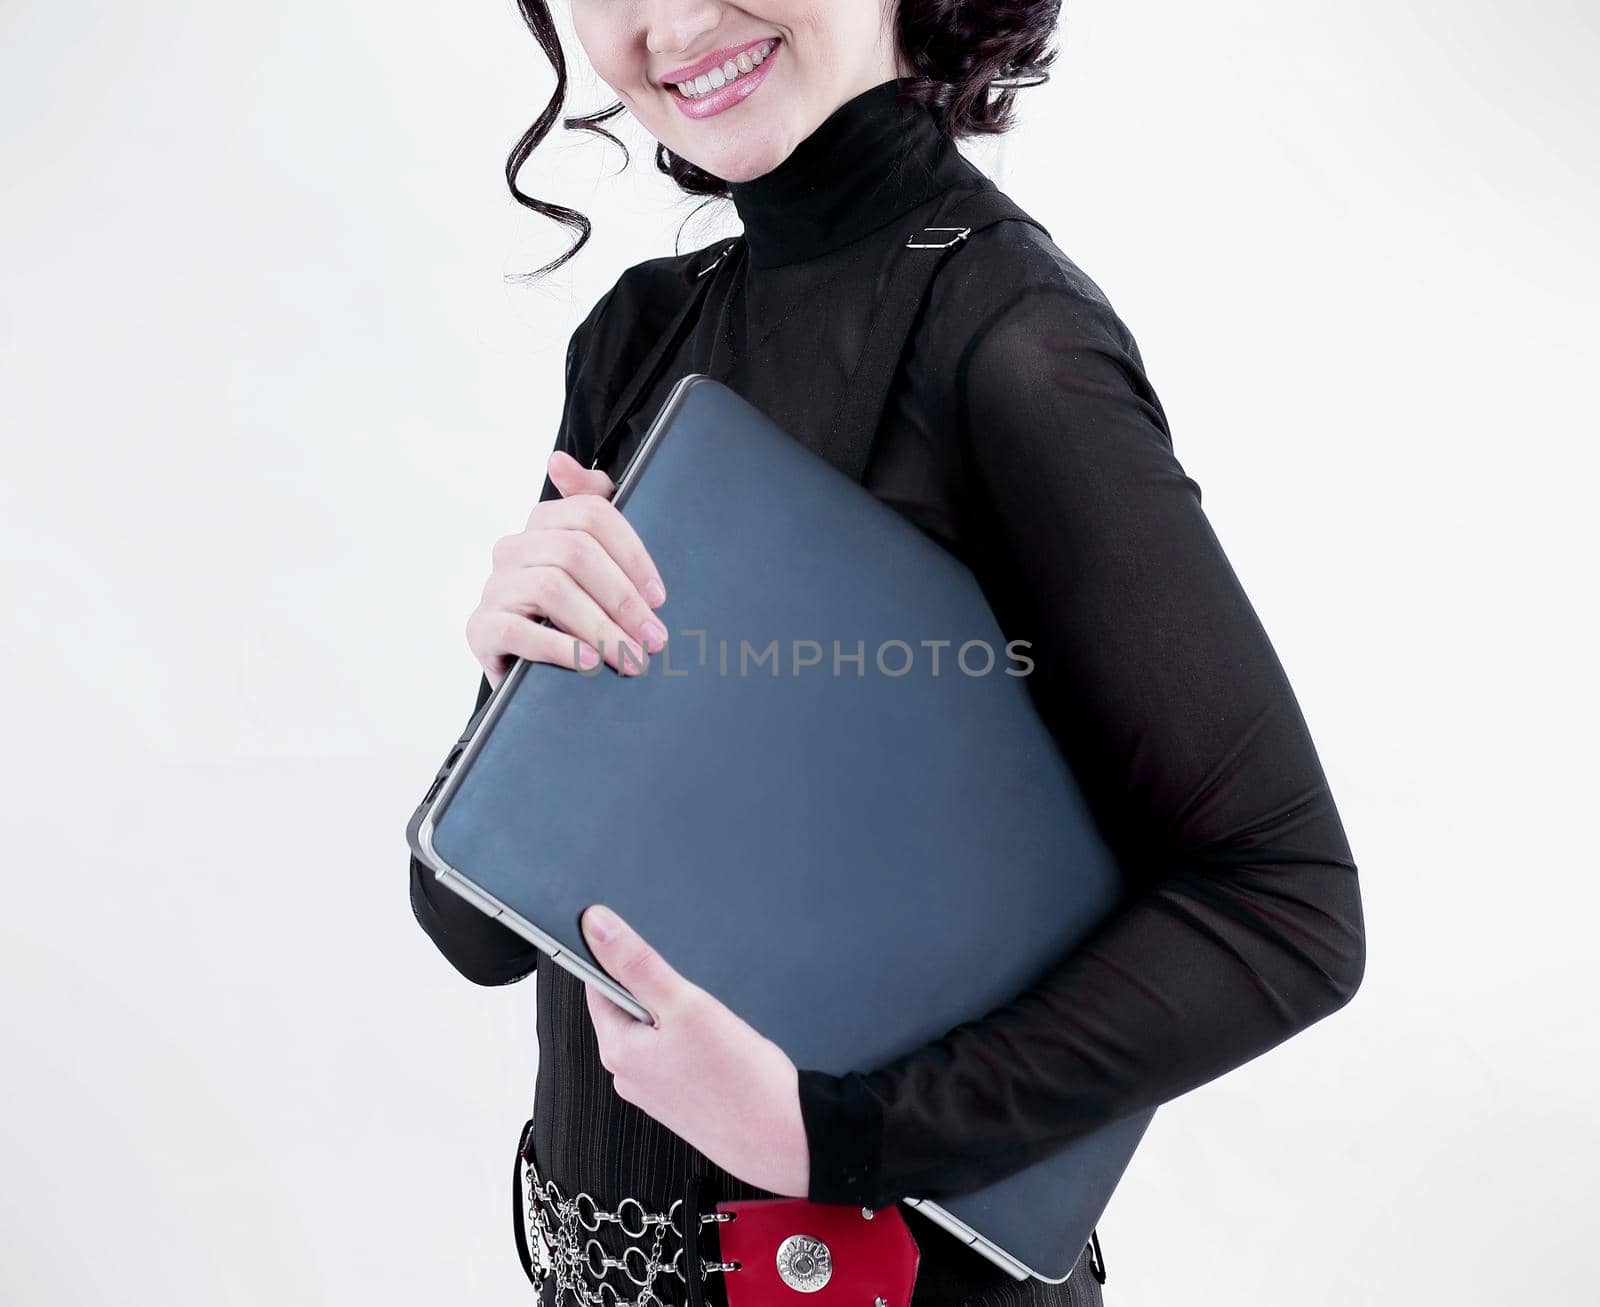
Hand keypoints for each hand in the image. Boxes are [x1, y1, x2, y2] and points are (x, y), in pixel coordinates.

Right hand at [467, 450, 670, 689]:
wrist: (530, 666)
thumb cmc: (572, 610)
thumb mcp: (592, 561)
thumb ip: (592, 506)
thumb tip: (557, 460)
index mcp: (544, 523)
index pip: (593, 514)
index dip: (632, 554)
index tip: (659, 597)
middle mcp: (513, 548)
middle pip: (576, 552)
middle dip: (623, 599)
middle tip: (654, 639)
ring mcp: (495, 588)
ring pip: (552, 590)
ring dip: (601, 629)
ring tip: (632, 659)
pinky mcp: (481, 628)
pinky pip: (518, 631)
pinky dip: (560, 648)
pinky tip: (590, 664)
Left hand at [578, 903, 810, 1198]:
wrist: (784, 1140)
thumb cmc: (739, 1082)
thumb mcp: (684, 1004)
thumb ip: (636, 962)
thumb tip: (595, 925)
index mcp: (617, 1050)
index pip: (599, 986)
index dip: (625, 960)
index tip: (652, 950)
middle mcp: (628, 1075)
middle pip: (630, 1008)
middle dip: (660, 989)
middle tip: (696, 992)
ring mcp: (655, 1092)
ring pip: (657, 1032)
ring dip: (680, 1016)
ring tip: (715, 1024)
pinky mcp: (681, 1102)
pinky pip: (676, 1056)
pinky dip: (695, 1042)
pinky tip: (723, 1047)